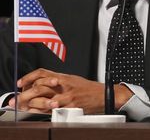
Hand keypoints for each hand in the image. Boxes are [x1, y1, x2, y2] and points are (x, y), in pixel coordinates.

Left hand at [8, 68, 132, 113]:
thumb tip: (44, 85)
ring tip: (26, 106)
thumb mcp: (73, 81)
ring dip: (34, 102)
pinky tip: (48, 107)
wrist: (102, 94)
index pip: (43, 72)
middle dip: (26, 93)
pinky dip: (53, 106)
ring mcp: (68, 94)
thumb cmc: (88, 89)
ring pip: (47, 95)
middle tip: (17, 99)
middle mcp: (64, 84)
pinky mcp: (73, 103)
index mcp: (63, 77)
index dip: (29, 77)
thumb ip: (58, 82)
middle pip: (41, 84)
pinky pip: (60, 105)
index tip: (20, 83)